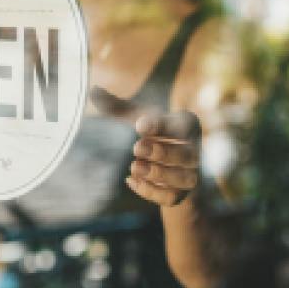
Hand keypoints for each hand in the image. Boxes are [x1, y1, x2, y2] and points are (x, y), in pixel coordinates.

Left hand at [91, 87, 200, 206]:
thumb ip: (118, 107)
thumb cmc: (154, 135)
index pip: (183, 125)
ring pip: (182, 178)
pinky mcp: (180, 195)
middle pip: (186, 155)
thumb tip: (93, 90)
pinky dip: (151, 191)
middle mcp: (195, 151)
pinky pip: (170, 197)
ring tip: (133, 166)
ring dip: (158, 173)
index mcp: (188, 125)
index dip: (162, 126)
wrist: (171, 168)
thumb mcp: (138, 119)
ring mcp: (191, 175)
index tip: (139, 125)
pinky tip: (131, 181)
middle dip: (161, 152)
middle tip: (136, 147)